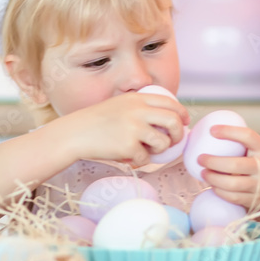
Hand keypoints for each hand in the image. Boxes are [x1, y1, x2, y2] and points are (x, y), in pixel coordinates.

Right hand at [56, 93, 189, 166]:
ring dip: (158, 150)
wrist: (75, 133)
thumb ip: (141, 108)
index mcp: (137, 99)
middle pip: (173, 121)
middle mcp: (138, 111)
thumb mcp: (120, 105)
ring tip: (144, 150)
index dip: (181, 113)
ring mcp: (134, 128)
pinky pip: (146, 159)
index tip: (184, 121)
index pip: (170, 102)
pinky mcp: (128, 146)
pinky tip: (127, 157)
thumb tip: (169, 120)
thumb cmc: (98, 121)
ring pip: (163, 142)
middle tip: (173, 141)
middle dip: (179, 134)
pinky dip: (139, 161)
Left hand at [197, 125, 259, 228]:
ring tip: (203, 173)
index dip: (228, 132)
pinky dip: (220, 192)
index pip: (247, 136)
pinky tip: (213, 186)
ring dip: (213, 179)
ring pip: (232, 185)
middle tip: (200, 158)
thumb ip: (244, 145)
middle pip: (234, 165)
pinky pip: (234, 198)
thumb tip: (211, 134)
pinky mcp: (257, 201)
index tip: (212, 130)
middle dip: (213, 162)